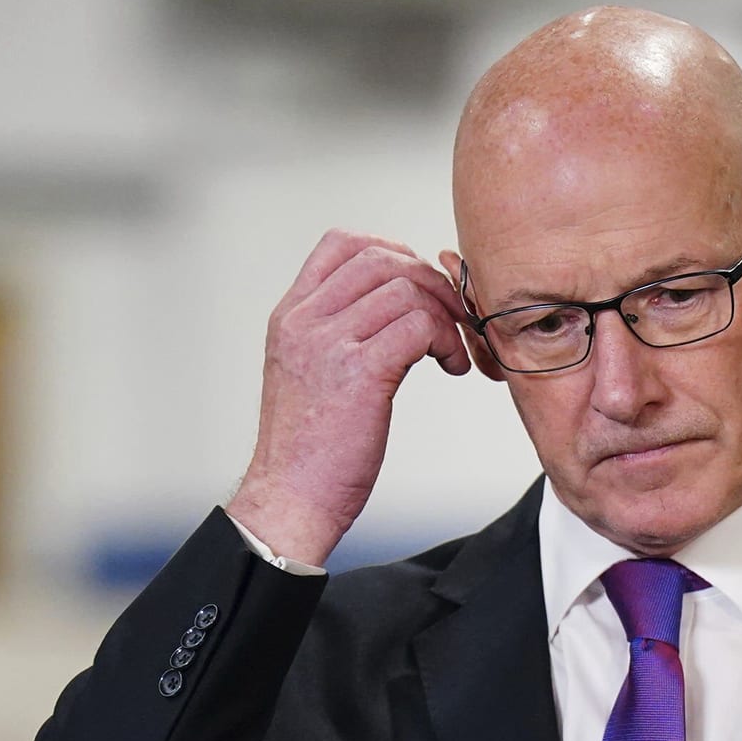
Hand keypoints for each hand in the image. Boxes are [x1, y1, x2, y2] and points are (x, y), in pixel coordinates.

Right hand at [226, 230, 486, 565]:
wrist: (290, 497)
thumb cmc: (310, 449)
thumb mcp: (311, 375)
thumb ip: (340, 335)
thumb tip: (397, 310)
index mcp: (291, 316)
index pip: (341, 244)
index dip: (392, 251)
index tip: (417, 286)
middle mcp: (305, 321)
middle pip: (381, 259)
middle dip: (429, 282)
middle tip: (450, 319)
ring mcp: (329, 343)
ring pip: (405, 289)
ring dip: (444, 315)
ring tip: (450, 352)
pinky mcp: (359, 372)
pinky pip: (419, 326)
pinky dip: (446, 340)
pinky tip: (449, 367)